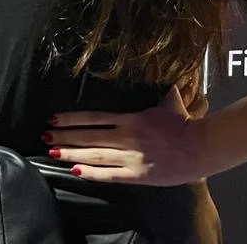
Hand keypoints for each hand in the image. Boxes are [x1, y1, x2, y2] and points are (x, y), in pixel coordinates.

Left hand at [44, 86, 208, 185]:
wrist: (201, 147)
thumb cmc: (185, 122)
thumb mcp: (169, 100)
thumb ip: (158, 89)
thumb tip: (159, 71)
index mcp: (130, 118)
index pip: (94, 117)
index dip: (72, 118)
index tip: (54, 119)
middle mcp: (126, 137)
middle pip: (89, 136)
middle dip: (64, 137)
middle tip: (45, 136)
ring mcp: (131, 157)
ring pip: (94, 155)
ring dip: (71, 154)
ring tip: (52, 152)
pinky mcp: (137, 174)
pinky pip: (110, 175)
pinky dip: (92, 173)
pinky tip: (76, 170)